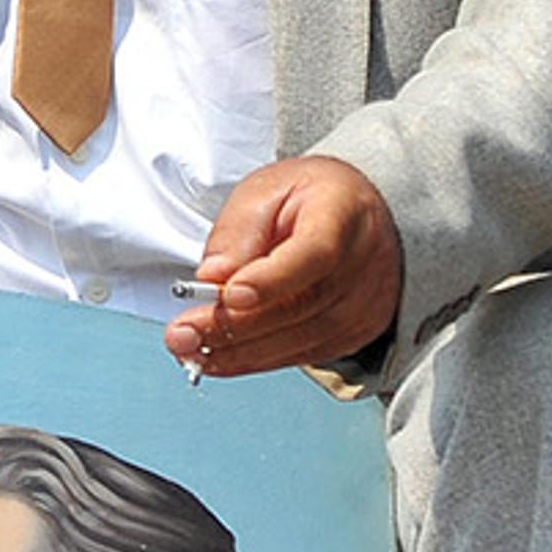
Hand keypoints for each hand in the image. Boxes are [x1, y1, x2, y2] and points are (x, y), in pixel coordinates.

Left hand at [163, 155, 402, 379]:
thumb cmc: (306, 199)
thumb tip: (213, 278)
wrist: (352, 212)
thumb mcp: (262, 192)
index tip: (230, 296)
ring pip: (301, 340)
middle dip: (234, 327)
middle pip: (301, 306)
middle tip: (184, 335)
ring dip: (239, 352)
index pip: (316, 253)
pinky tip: (222, 357)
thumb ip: (237, 233)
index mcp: (344, 211)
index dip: (273, 280)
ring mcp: (367, 302)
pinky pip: (304, 354)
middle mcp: (365, 261)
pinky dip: (257, 359)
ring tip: (192, 351)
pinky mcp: (357, 331)